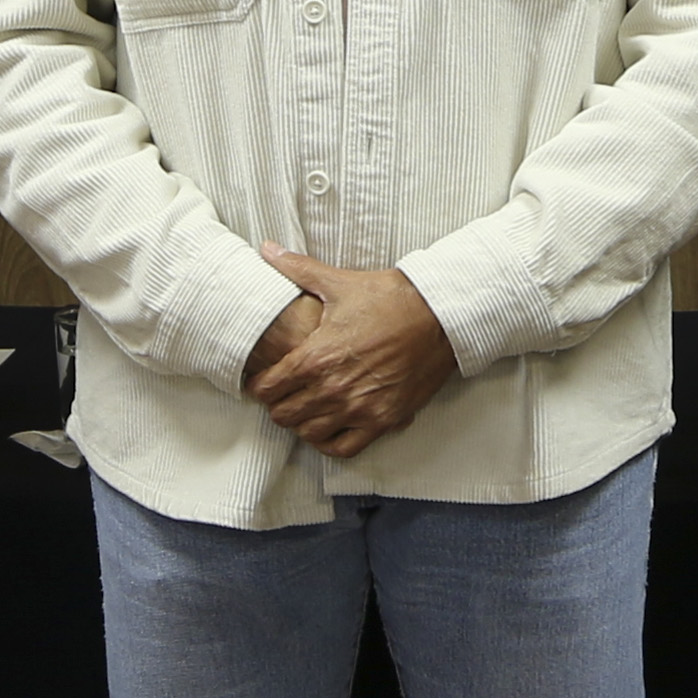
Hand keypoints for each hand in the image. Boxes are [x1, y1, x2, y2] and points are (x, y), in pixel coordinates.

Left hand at [248, 248, 454, 458]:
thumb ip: (297, 269)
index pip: (267, 388)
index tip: (262, 380)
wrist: (438, 315)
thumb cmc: (389, 298)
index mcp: (316, 356)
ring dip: (301, 423)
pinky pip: (343, 448)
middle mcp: (333, 388)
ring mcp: (359, 408)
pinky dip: (329, 442)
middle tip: (282, 393)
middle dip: (277, 404)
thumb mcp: (338, 283)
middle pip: (284, 414)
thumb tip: (266, 249)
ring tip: (304, 409)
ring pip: (309, 433)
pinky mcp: (383, 420)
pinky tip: (328, 427)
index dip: (258, 385)